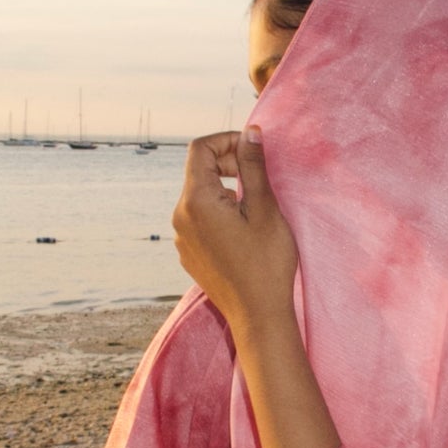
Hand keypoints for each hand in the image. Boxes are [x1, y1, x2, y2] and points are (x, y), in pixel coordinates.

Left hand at [172, 127, 297, 334]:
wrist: (257, 315)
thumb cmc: (266, 263)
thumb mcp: (264, 208)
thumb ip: (253, 166)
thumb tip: (250, 132)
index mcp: (196, 201)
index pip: (200, 148)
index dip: (227, 140)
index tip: (253, 149)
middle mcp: (180, 216)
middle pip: (197, 171)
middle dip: (227, 163)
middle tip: (258, 175)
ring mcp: (181, 237)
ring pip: (198, 195)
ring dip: (224, 188)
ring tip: (253, 204)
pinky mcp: (188, 253)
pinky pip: (199, 219)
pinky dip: (218, 211)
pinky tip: (243, 228)